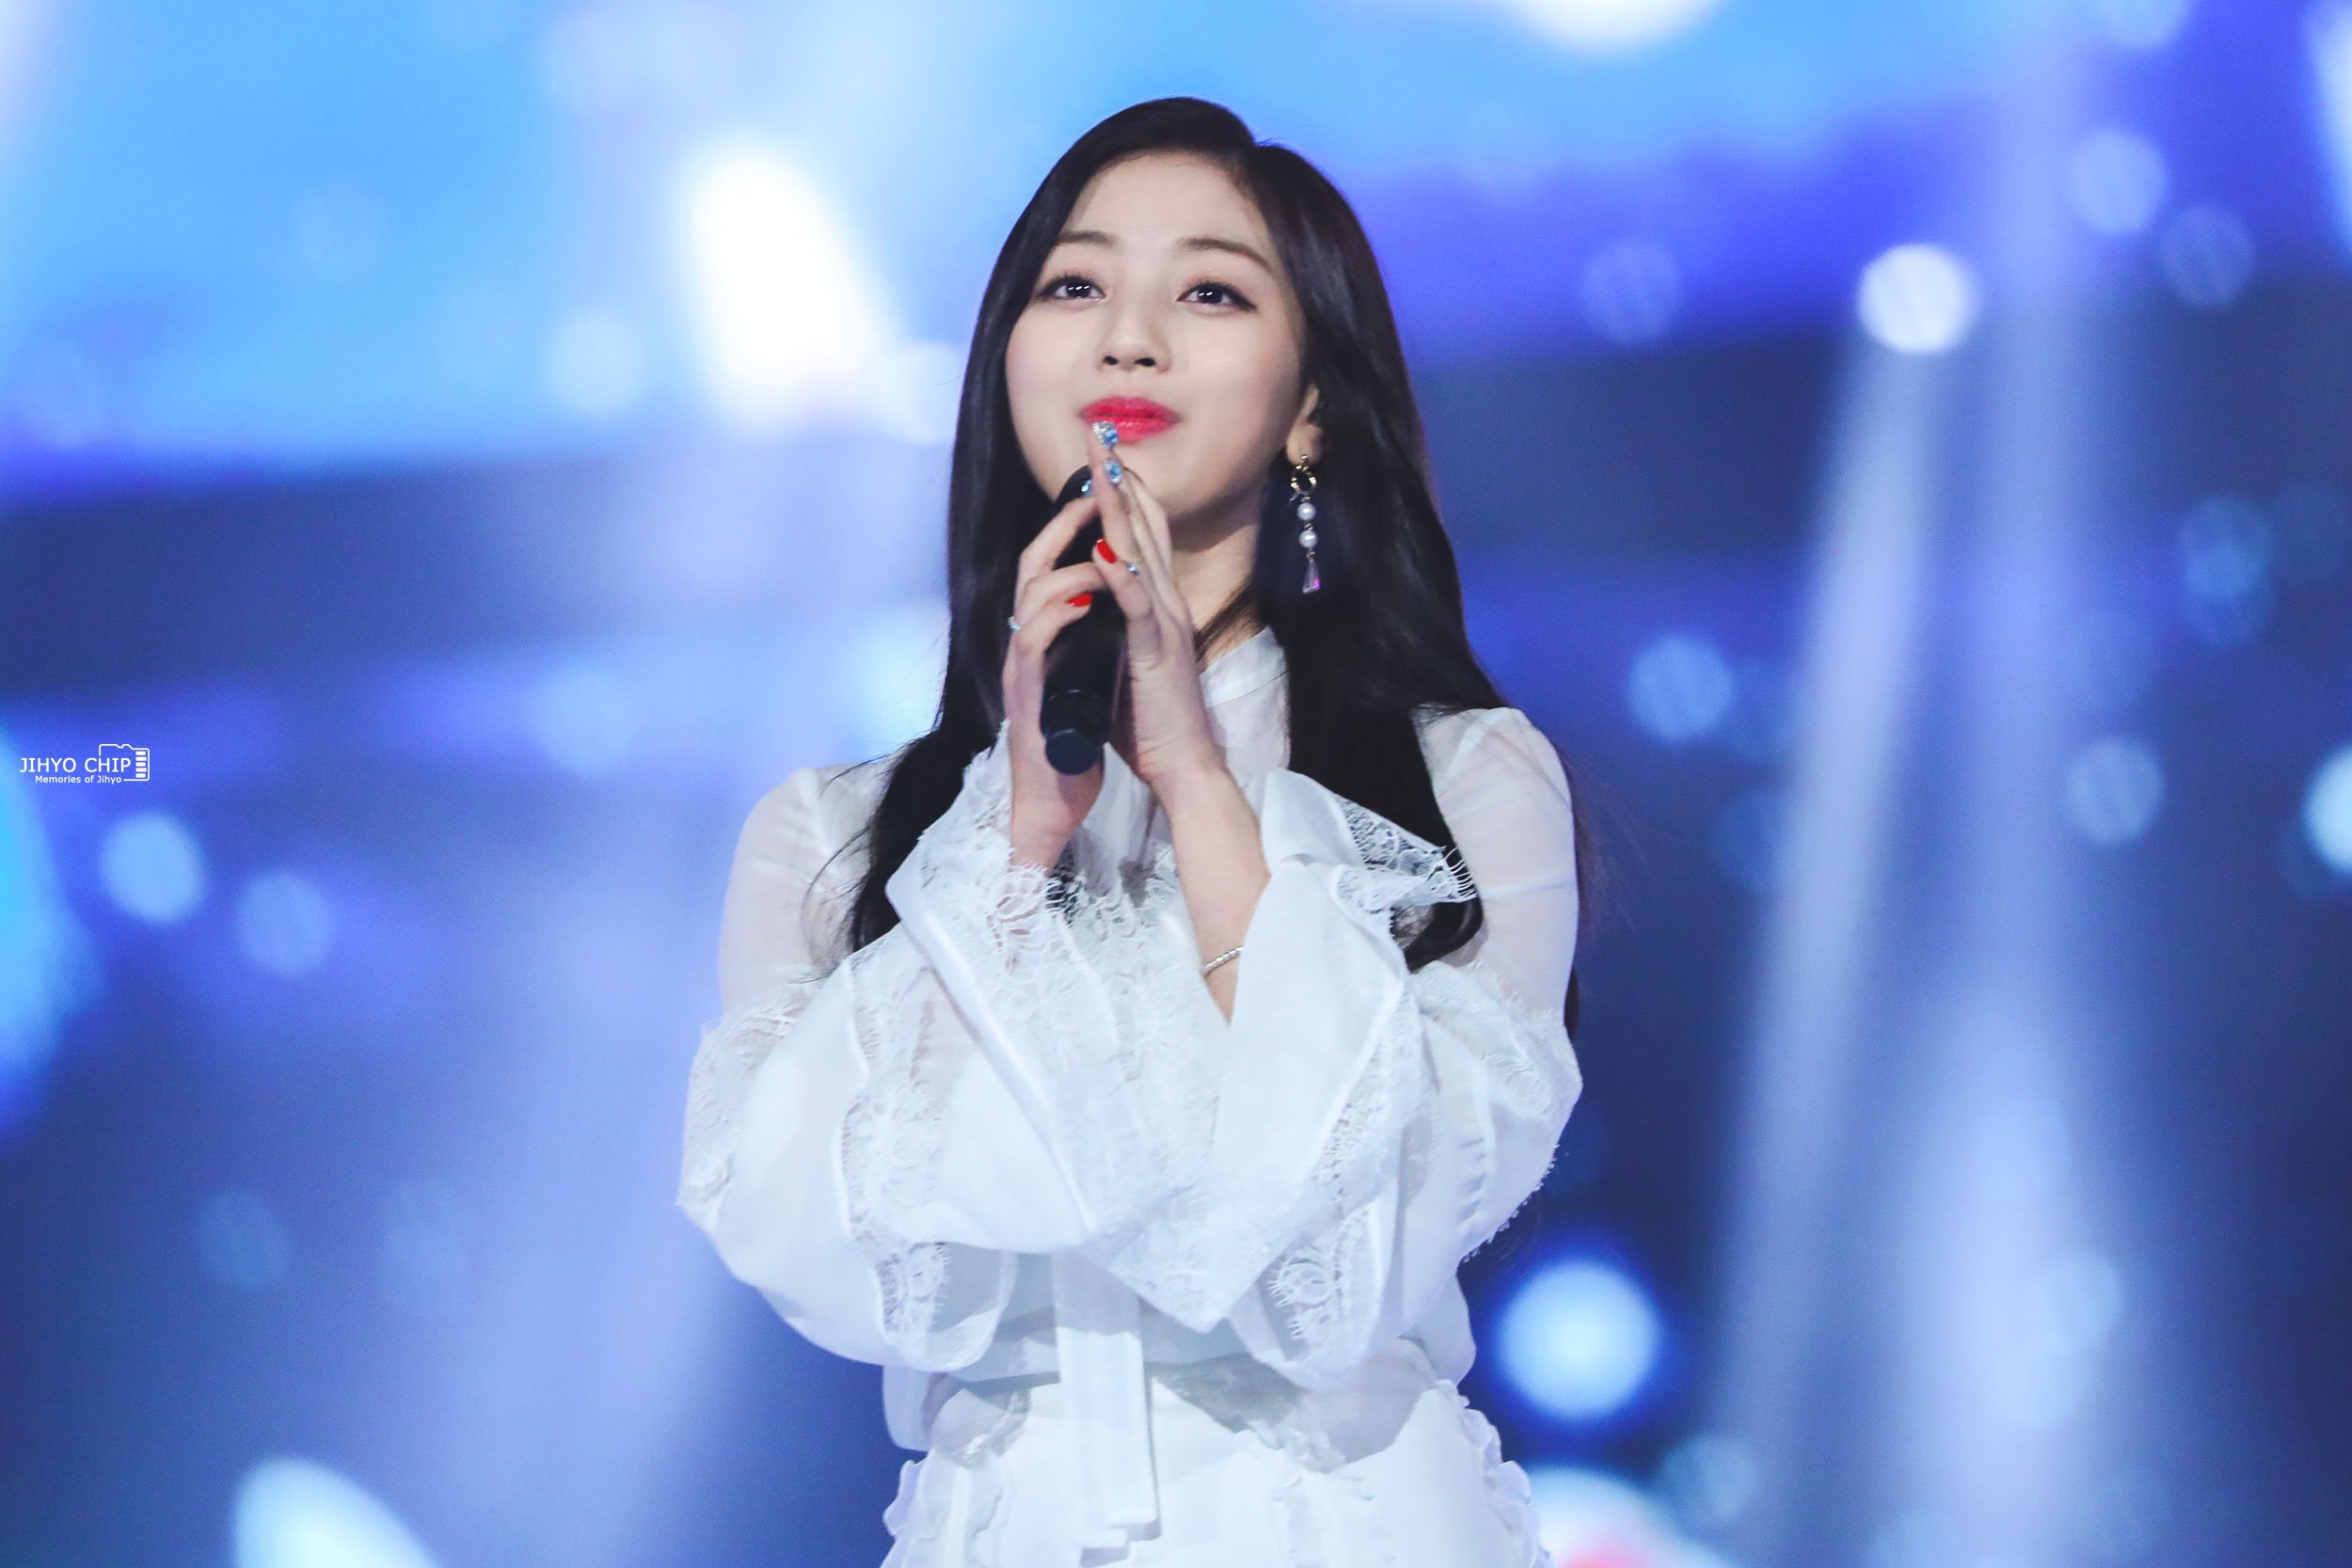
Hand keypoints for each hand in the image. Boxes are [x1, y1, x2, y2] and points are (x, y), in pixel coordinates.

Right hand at [1001, 484, 1115, 868]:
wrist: (1052, 800)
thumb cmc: (1070, 742)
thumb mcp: (1083, 676)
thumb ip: (1088, 639)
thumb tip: (1110, 603)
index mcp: (1044, 636)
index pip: (1050, 566)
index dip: (1072, 527)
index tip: (1104, 493)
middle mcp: (1027, 643)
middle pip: (1032, 565)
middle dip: (1063, 525)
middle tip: (1094, 495)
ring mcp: (1023, 666)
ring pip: (1031, 596)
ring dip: (1067, 567)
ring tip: (1099, 549)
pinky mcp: (1027, 694)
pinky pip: (1035, 641)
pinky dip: (1060, 615)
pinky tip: (1085, 601)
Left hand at [1080, 420, 1225, 794]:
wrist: (1184, 765)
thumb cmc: (1153, 720)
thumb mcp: (1134, 656)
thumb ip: (1122, 622)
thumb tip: (1097, 594)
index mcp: (1162, 605)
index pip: (1144, 535)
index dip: (1126, 491)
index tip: (1105, 453)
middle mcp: (1169, 603)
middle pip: (1146, 528)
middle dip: (1122, 479)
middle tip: (1102, 435)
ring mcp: (1166, 625)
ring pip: (1141, 554)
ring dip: (1120, 509)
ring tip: (1103, 468)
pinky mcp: (1157, 653)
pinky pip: (1138, 607)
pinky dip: (1122, 575)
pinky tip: (1107, 549)